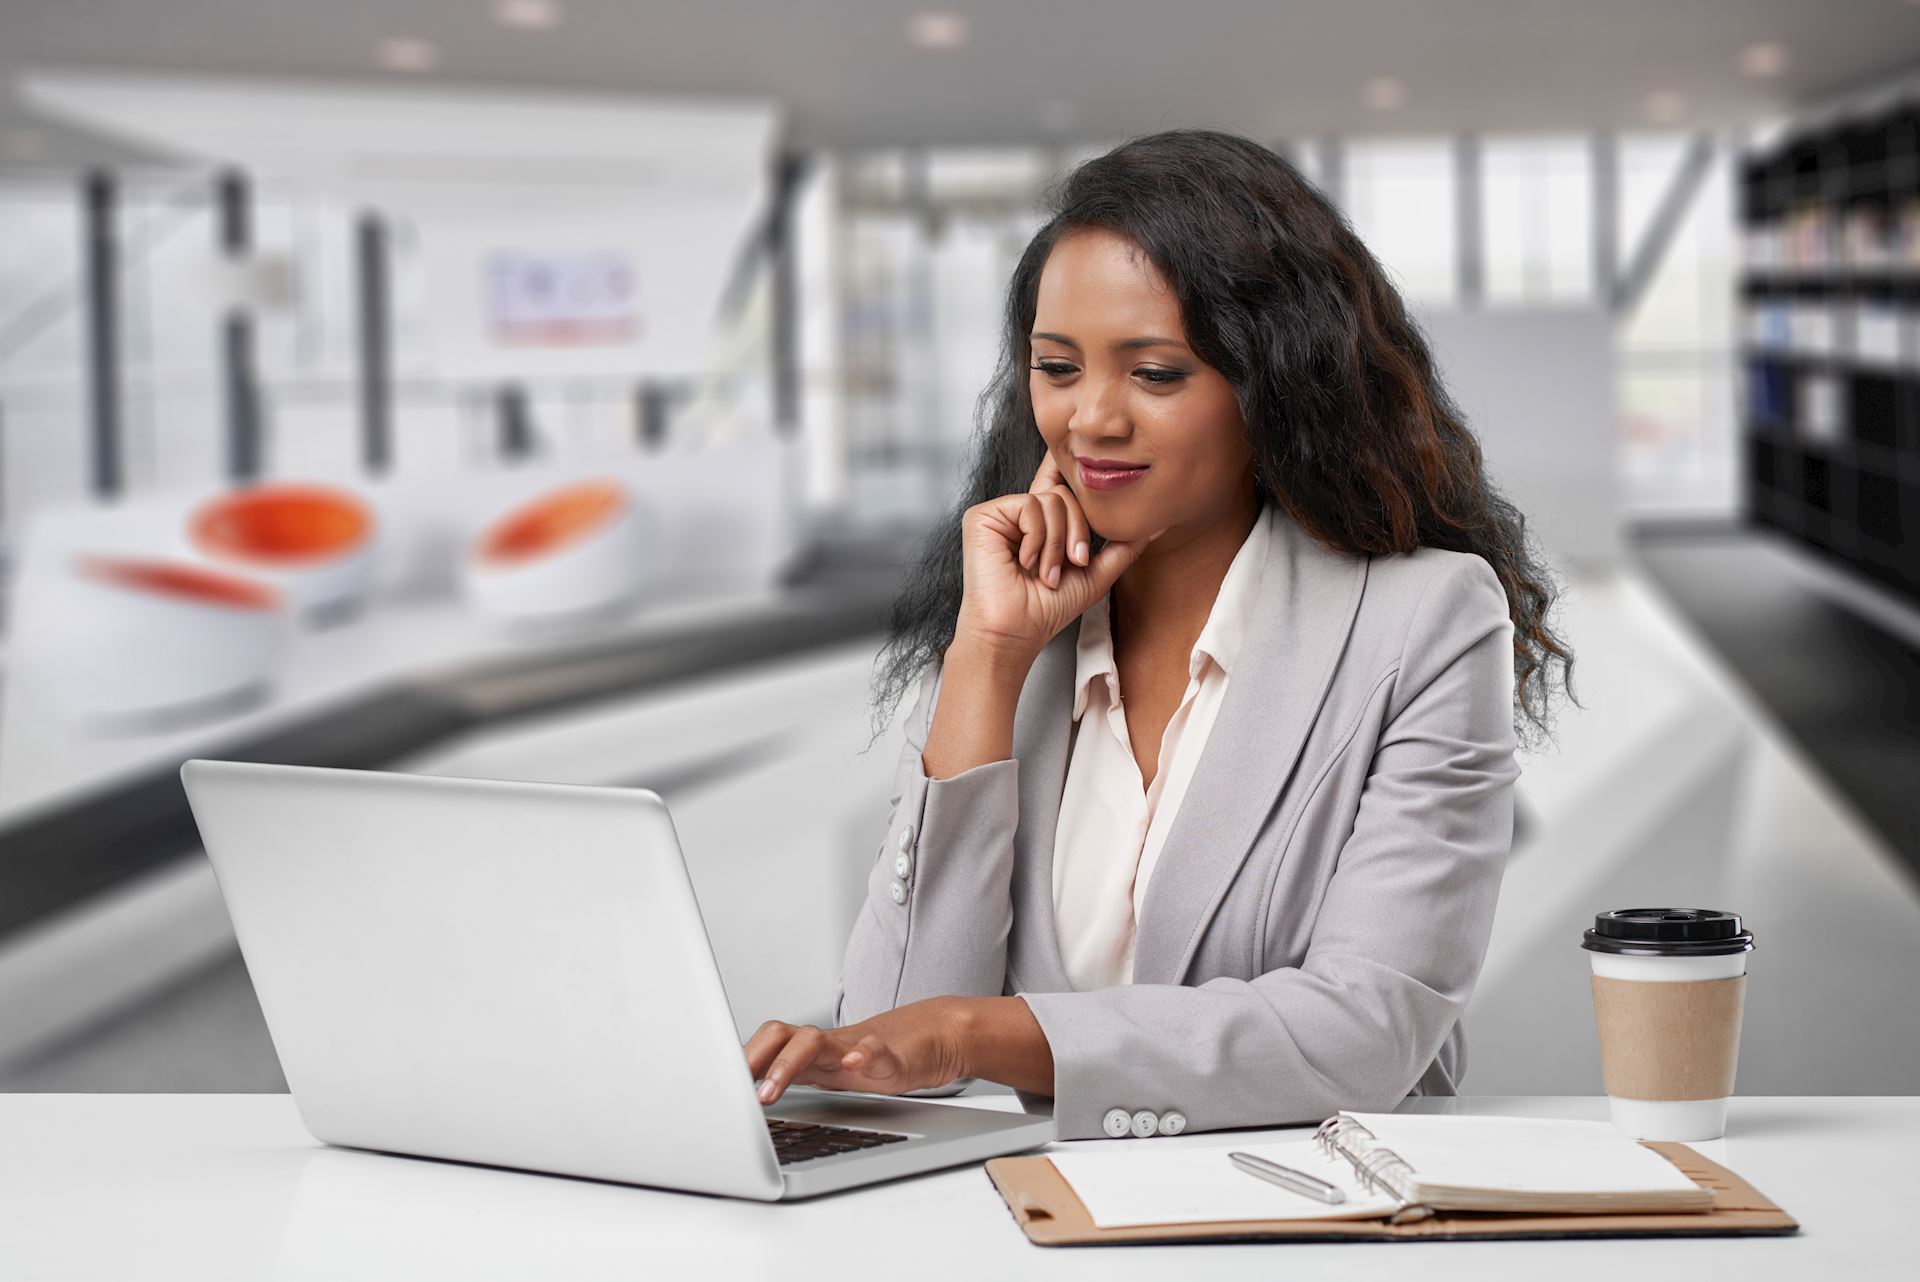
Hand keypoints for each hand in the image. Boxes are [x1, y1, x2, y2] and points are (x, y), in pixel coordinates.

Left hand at [743, 998, 970, 1104]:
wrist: (930, 1039)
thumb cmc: (873, 1059)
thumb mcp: (829, 1074)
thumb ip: (793, 1079)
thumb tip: (747, 1102)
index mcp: (808, 1054)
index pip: (764, 1045)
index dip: (738, 1060)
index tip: (711, 1085)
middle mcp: (825, 1045)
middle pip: (779, 1034)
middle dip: (753, 1059)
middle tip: (736, 1091)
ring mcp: (855, 1045)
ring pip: (814, 1041)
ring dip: (787, 1063)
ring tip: (770, 1090)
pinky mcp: (889, 1054)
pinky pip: (874, 1049)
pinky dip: (864, 1054)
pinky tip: (854, 1063)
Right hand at [952, 451, 1165, 663]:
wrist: (1015, 634)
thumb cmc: (1047, 611)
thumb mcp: (1096, 575)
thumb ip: (1124, 547)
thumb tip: (1157, 525)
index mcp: (1042, 523)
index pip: (1059, 482)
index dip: (1071, 465)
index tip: (1092, 451)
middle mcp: (1019, 514)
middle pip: (1066, 493)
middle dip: (1078, 532)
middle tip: (1072, 564)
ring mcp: (1000, 513)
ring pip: (1051, 500)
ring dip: (1058, 544)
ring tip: (1045, 573)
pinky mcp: (983, 516)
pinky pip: (1029, 506)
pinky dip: (1038, 539)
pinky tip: (1026, 562)